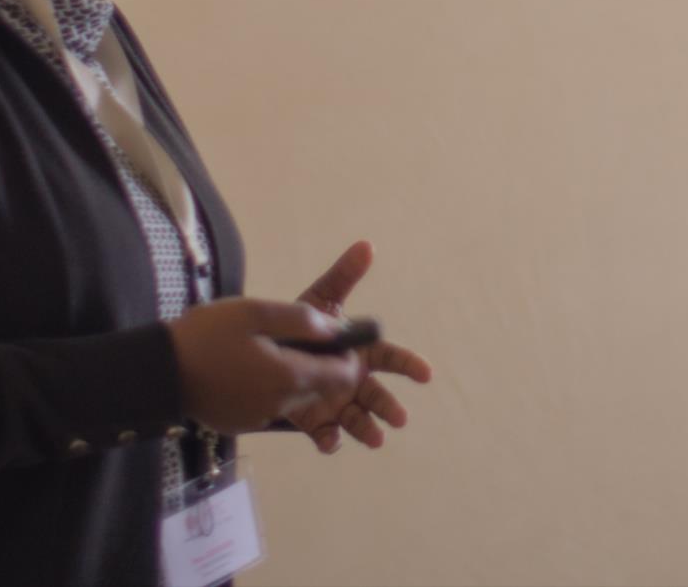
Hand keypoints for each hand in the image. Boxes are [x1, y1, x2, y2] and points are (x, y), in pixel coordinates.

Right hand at [165, 298, 363, 433]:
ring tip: (276, 350)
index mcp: (289, 376)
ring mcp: (259, 418)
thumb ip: (302, 320)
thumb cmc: (207, 335)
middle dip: (324, 369)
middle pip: (320, 389)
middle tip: (305, 340)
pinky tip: (252, 369)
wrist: (158, 372)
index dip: (347, 357)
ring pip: (296, 399)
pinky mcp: (241, 423)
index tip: (336, 338)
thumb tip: (336, 329)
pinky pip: (271, 406)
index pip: (341, 376)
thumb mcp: (256, 313)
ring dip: (297, 378)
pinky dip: (273, 389)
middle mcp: (280, 404)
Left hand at [289, 240, 435, 454]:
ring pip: (357, 418)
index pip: (391, 358)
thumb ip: (344, 276)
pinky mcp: (312, 420)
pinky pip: (324, 433)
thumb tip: (366, 245)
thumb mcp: (322, 298)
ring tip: (376, 439)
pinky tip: (330, 441)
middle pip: (377, 395)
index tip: (425, 374)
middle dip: (390, 407)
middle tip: (400, 418)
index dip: (409, 365)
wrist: (262, 350)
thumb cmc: (301, 324)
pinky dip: (329, 440)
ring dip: (368, 429)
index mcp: (361, 353)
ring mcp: (334, 402)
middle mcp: (352, 380)